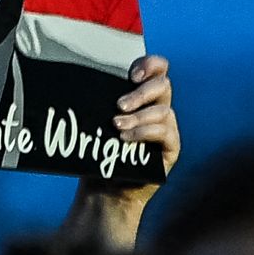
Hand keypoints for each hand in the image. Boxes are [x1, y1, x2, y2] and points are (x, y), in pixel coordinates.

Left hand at [67, 55, 179, 248]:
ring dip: (139, 117)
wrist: (104, 190)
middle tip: (119, 105)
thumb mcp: (97, 122)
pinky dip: (144, 133)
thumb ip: (101, 101)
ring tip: (117, 126)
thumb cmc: (98, 152)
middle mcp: (158, 109)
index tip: (130, 74)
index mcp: (143, 96)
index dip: (150, 64)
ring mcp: (167, 129)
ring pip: (164, 110)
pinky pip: (164, 133)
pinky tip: (126, 140)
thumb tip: (82, 78)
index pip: (158, 69)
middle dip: (141, 92)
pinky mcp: (170, 149)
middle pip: (164, 85)